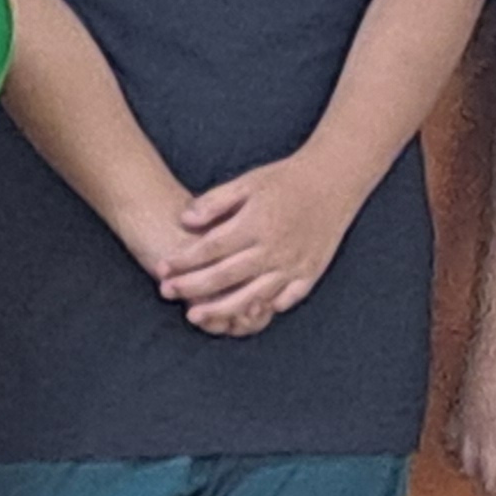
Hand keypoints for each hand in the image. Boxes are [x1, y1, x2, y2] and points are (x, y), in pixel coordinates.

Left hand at [159, 149, 365, 335]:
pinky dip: (265, 308)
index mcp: (256, 223)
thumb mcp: (248, 182)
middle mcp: (273, 248)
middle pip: (225, 276)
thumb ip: (215, 201)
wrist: (334, 180)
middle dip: (192, 287)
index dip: (184, 260)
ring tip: (195, 316)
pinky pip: (286, 298)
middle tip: (166, 294)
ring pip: (252, 296)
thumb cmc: (286, 179)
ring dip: (221, 308)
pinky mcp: (311, 273)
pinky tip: (245, 314)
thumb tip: (184, 219)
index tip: (161, 268)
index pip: (211, 247)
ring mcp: (293, 264)